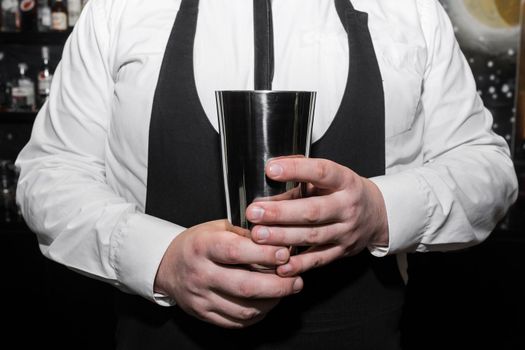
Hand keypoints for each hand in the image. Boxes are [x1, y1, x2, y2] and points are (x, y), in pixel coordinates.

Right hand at [154, 220, 303, 328]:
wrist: (167, 265)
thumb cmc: (197, 243)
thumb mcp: (216, 227)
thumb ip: (245, 233)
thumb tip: (277, 240)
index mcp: (202, 247)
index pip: (235, 252)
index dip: (264, 255)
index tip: (285, 254)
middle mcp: (200, 274)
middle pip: (245, 286)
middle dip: (278, 285)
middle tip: (296, 280)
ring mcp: (201, 298)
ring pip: (244, 310)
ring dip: (272, 302)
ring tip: (286, 291)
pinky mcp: (204, 314)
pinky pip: (236, 322)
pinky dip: (258, 314)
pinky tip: (268, 302)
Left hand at [246, 157, 388, 276]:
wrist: (376, 214)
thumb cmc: (343, 191)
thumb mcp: (329, 177)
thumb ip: (301, 176)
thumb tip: (269, 176)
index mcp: (345, 181)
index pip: (321, 172)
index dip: (296, 170)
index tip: (270, 169)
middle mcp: (348, 206)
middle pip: (313, 210)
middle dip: (281, 212)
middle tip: (254, 212)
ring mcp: (346, 231)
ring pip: (313, 236)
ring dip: (283, 237)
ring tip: (258, 235)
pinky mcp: (342, 252)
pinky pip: (318, 260)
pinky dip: (298, 264)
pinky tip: (279, 265)